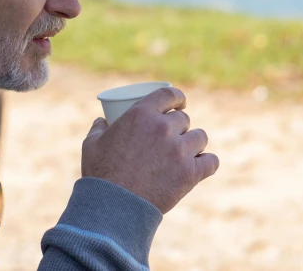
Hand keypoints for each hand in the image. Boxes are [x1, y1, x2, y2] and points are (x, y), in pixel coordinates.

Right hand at [81, 87, 218, 213]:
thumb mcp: (91, 144)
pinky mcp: (190, 173)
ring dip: (194, 143)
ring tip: (186, 153)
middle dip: (180, 127)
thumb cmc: (100, 175)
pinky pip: (211, 161)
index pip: (169, 95)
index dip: (178, 98)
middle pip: (184, 119)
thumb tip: (101, 120)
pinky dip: (207, 163)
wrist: (113, 207)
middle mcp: (163, 127)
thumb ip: (98, 128)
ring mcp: (179, 150)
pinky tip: (202, 165)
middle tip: (173, 138)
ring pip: (200, 137)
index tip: (180, 104)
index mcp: (141, 114)